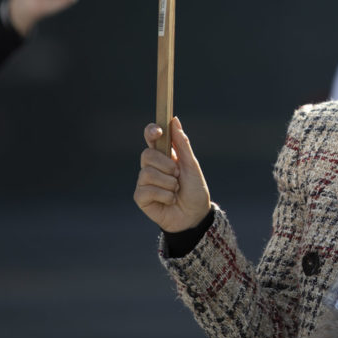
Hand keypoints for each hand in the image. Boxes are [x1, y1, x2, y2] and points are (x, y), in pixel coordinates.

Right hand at [134, 117, 211, 232]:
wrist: (195, 216)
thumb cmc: (194, 190)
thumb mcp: (192, 166)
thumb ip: (182, 144)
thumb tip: (175, 120)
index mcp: (164, 155)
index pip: (151, 137)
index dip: (151, 131)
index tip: (159, 131)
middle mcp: (151, 166)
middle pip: (147, 154)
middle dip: (166, 165)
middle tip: (178, 175)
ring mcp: (144, 182)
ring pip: (147, 173)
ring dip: (168, 183)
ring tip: (176, 190)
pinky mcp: (141, 197)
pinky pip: (147, 190)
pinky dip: (164, 196)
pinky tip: (170, 201)